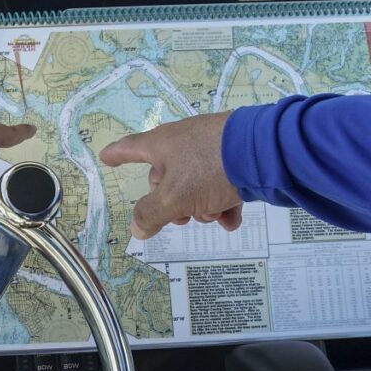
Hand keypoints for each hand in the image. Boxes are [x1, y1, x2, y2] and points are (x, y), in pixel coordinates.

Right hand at [99, 112, 242, 238]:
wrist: (265, 151)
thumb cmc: (209, 169)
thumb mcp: (175, 197)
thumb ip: (151, 214)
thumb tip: (137, 228)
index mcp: (162, 145)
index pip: (131, 148)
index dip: (117, 155)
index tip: (105, 157)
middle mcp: (184, 143)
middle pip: (165, 176)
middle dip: (171, 202)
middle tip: (181, 218)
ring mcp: (211, 147)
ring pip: (195, 183)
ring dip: (200, 206)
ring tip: (213, 215)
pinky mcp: (236, 155)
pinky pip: (221, 182)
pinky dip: (223, 202)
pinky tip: (231, 218)